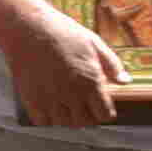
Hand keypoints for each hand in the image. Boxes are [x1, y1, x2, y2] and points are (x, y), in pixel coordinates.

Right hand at [2, 5, 128, 129]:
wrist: (26, 26)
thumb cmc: (61, 31)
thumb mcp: (93, 42)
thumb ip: (112, 64)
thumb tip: (125, 81)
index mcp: (91, 81)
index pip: (104, 115)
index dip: (103, 111)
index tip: (98, 104)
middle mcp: (72, 94)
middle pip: (85, 122)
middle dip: (86, 115)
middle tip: (81, 105)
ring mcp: (50, 98)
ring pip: (64, 124)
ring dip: (66, 117)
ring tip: (64, 106)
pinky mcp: (31, 98)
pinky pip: (42, 121)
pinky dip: (46, 118)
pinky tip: (48, 106)